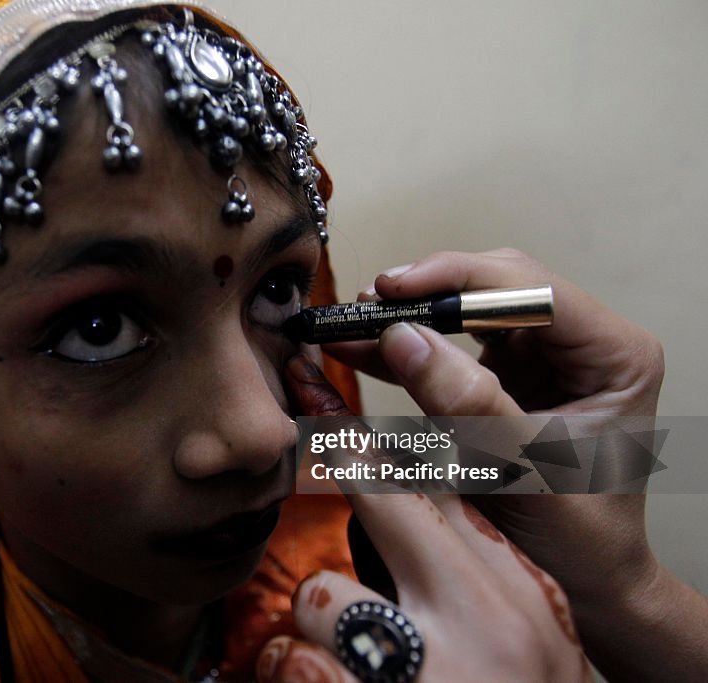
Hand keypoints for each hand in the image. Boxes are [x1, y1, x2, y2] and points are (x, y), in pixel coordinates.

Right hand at [318, 249, 670, 678]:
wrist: (584, 579)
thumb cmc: (577, 536)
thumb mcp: (524, 469)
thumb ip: (469, 404)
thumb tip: (402, 338)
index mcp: (612, 354)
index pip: (531, 289)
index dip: (457, 279)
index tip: (393, 289)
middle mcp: (581, 342)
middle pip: (496, 286)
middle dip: (427, 294)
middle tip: (365, 306)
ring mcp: (544, 356)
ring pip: (467, 308)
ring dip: (410, 317)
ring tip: (351, 325)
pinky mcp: (509, 374)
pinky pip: (451, 344)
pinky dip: (408, 348)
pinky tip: (362, 350)